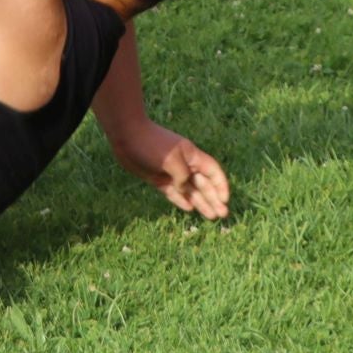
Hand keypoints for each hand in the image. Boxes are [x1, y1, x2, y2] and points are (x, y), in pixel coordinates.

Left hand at [109, 121, 230, 220]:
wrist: (127, 135)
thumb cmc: (152, 144)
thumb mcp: (173, 160)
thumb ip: (182, 177)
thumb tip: (184, 191)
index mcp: (192, 156)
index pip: (213, 172)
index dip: (221, 185)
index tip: (225, 200)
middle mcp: (184, 165)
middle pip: (203, 184)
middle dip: (214, 198)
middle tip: (222, 214)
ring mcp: (171, 173)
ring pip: (189, 190)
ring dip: (201, 202)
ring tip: (211, 216)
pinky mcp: (157, 178)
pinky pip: (173, 192)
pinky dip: (181, 200)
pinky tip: (189, 208)